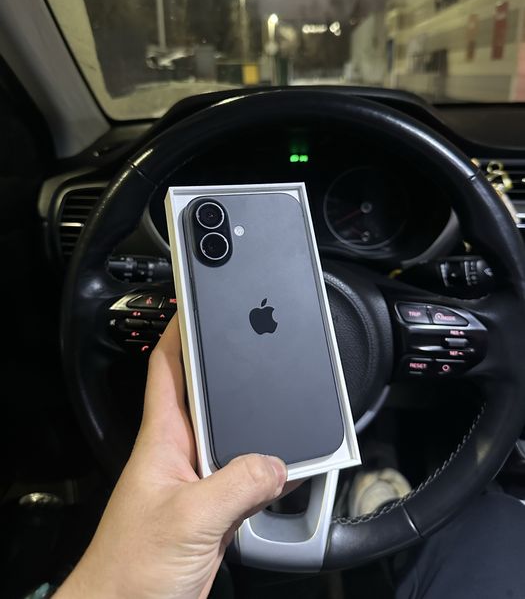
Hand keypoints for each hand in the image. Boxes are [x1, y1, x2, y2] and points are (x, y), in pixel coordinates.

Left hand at [55, 315, 287, 598]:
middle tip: (258, 342)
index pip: (166, 368)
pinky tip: (287, 465)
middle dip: (231, 369)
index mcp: (162, 439)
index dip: (178, 330)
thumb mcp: (187, 518)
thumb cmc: (131, 568)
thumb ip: (235, 486)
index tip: (197, 303)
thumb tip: (274, 464)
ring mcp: (199, 479)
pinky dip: (268, 467)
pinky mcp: (215, 508)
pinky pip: (248, 475)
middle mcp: (181, 452)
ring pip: (234, 436)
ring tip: (283, 401)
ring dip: (256, 423)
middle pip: (209, 396)